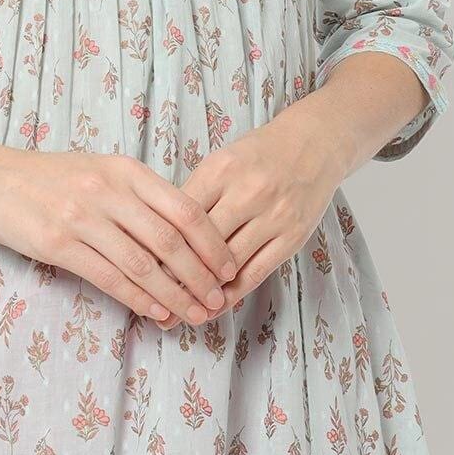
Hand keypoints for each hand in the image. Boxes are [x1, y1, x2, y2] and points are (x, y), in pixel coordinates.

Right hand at [0, 148, 238, 325]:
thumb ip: (137, 195)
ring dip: (175, 293)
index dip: (211, 242)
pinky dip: (138, 298)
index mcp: (124, 169)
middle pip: (170, 238)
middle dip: (200, 274)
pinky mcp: (58, 242)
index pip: (183, 206)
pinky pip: (109, 276)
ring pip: (143, 263)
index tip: (229, 267)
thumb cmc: (49, 177)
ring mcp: (82, 215)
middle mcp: (107, 189)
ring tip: (194, 315)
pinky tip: (156, 312)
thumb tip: (183, 235)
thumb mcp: (98, 170)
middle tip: (218, 300)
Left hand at [163, 109, 347, 325]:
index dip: (161, 243)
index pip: (182, 214)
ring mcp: (273, 216)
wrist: (311, 146)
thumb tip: (162, 232)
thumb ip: (196, 193)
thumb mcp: (221, 161)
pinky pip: (257, 272)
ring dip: (204, 289)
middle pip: (203, 242)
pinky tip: (215, 305)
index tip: (142, 265)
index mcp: (221, 169)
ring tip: (181, 309)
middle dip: (177, 272)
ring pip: (229, 262)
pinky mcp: (292, 237)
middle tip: (155, 297)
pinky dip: (233, 293)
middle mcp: (247, 192)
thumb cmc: (257, 155)